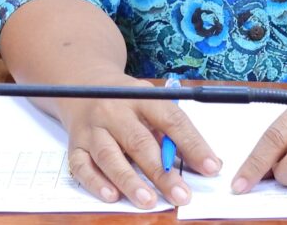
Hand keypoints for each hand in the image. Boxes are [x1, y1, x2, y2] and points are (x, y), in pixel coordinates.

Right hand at [58, 73, 221, 208]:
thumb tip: (208, 162)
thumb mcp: (152, 102)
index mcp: (142, 96)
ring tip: (149, 200)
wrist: (85, 85)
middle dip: (162, 171)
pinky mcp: (75, 145)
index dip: (193, 144)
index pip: (172, 119)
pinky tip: (112, 196)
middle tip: (181, 195)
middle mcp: (115, 110)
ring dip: (129, 180)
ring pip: (109, 155)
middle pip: (139, 141)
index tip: (211, 167)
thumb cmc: (128, 101)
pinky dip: (96, 183)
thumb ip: (174, 130)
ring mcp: (92, 128)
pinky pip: (82, 166)